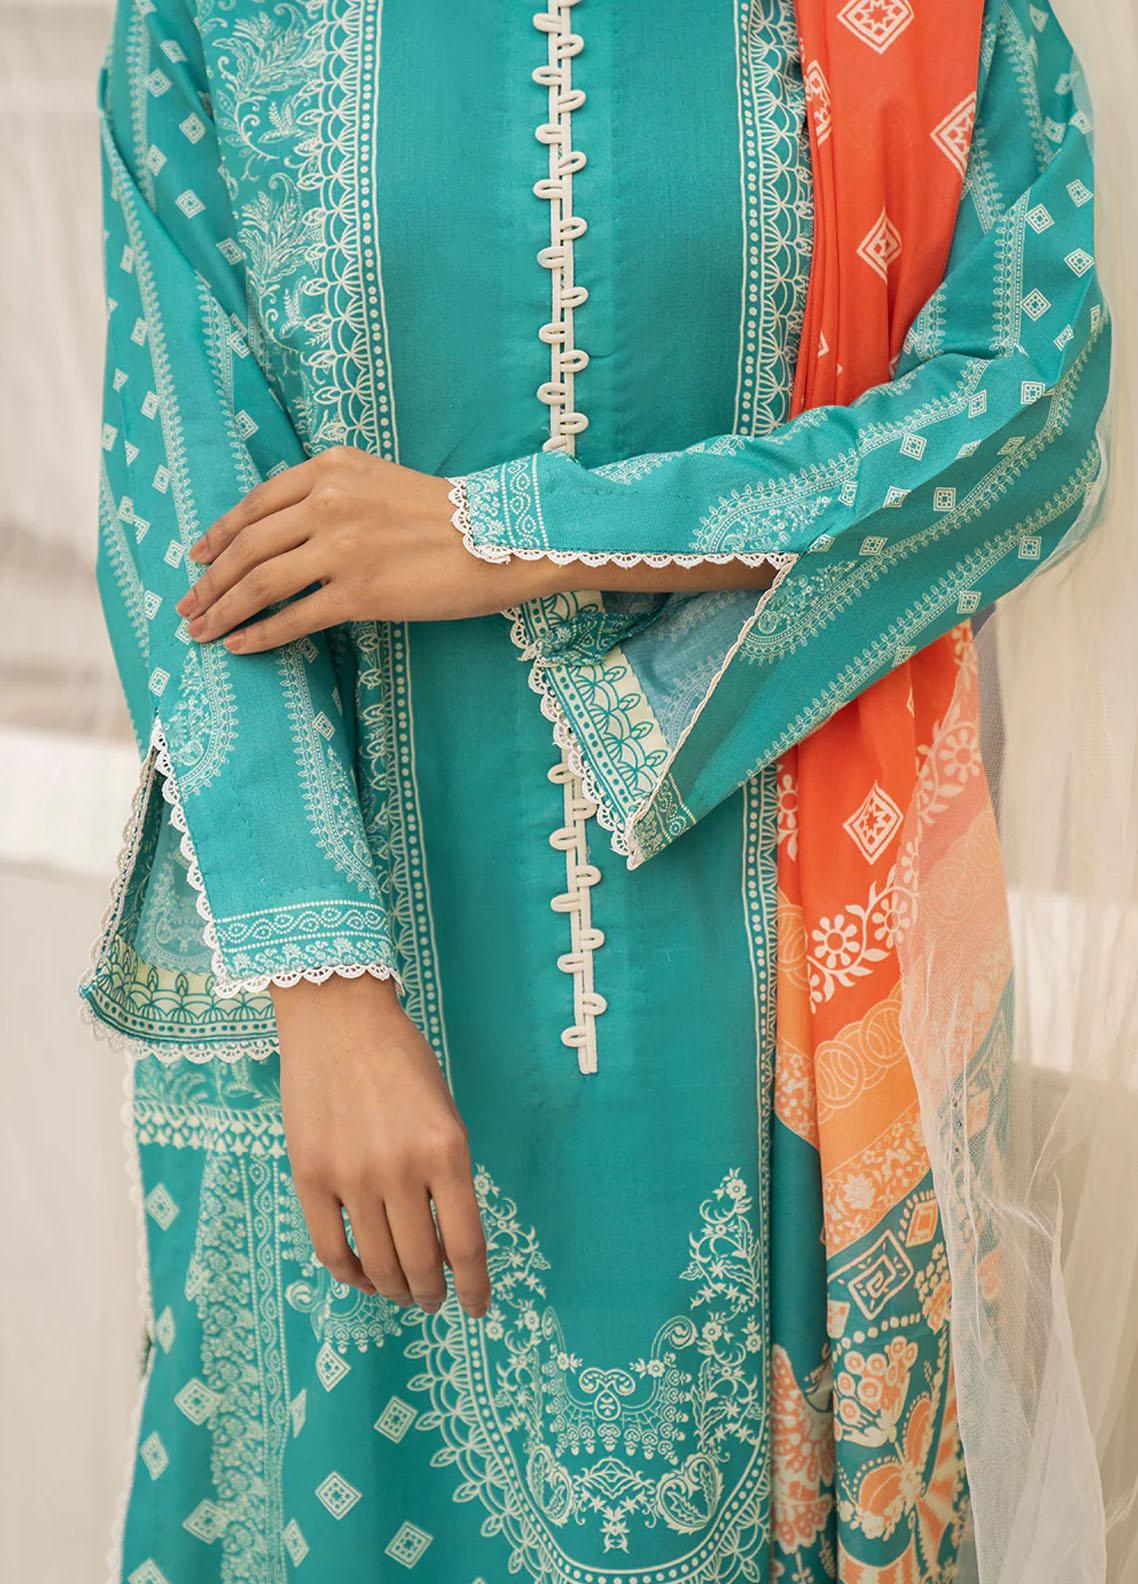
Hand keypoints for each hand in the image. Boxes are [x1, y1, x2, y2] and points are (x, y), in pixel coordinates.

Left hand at [175, 446, 555, 650]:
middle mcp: (329, 501)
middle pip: (249, 545)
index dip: (220, 534)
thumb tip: (287, 532)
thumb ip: (333, 494)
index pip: (256, 503)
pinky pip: (294, 618)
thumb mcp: (381, 481)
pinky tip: (239, 646)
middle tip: (187, 604)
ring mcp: (342, 547)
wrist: (502, 538)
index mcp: (331, 467)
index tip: (198, 557)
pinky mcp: (360, 592)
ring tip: (201, 630)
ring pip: (261, 582)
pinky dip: (260, 634)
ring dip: (223, 609)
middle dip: (210, 580)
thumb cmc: (449, 517)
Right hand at [274, 972, 489, 1318]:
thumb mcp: (446, 1114)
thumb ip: (448, 1175)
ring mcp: (351, 1176)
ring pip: (377, 1264)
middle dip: (432, 1293)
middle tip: (434, 1300)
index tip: (476, 1308)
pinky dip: (350, 1273)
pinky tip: (361, 1275)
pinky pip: (330, 1248)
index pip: (466, 1245)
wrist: (339, 1019)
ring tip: (401, 1292)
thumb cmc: (402, 1061)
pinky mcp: (309, 1176)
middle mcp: (401, 1169)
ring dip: (394, 1289)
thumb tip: (446, 1244)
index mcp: (448, 1151)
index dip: (474, 1287)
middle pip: (421, 1264)